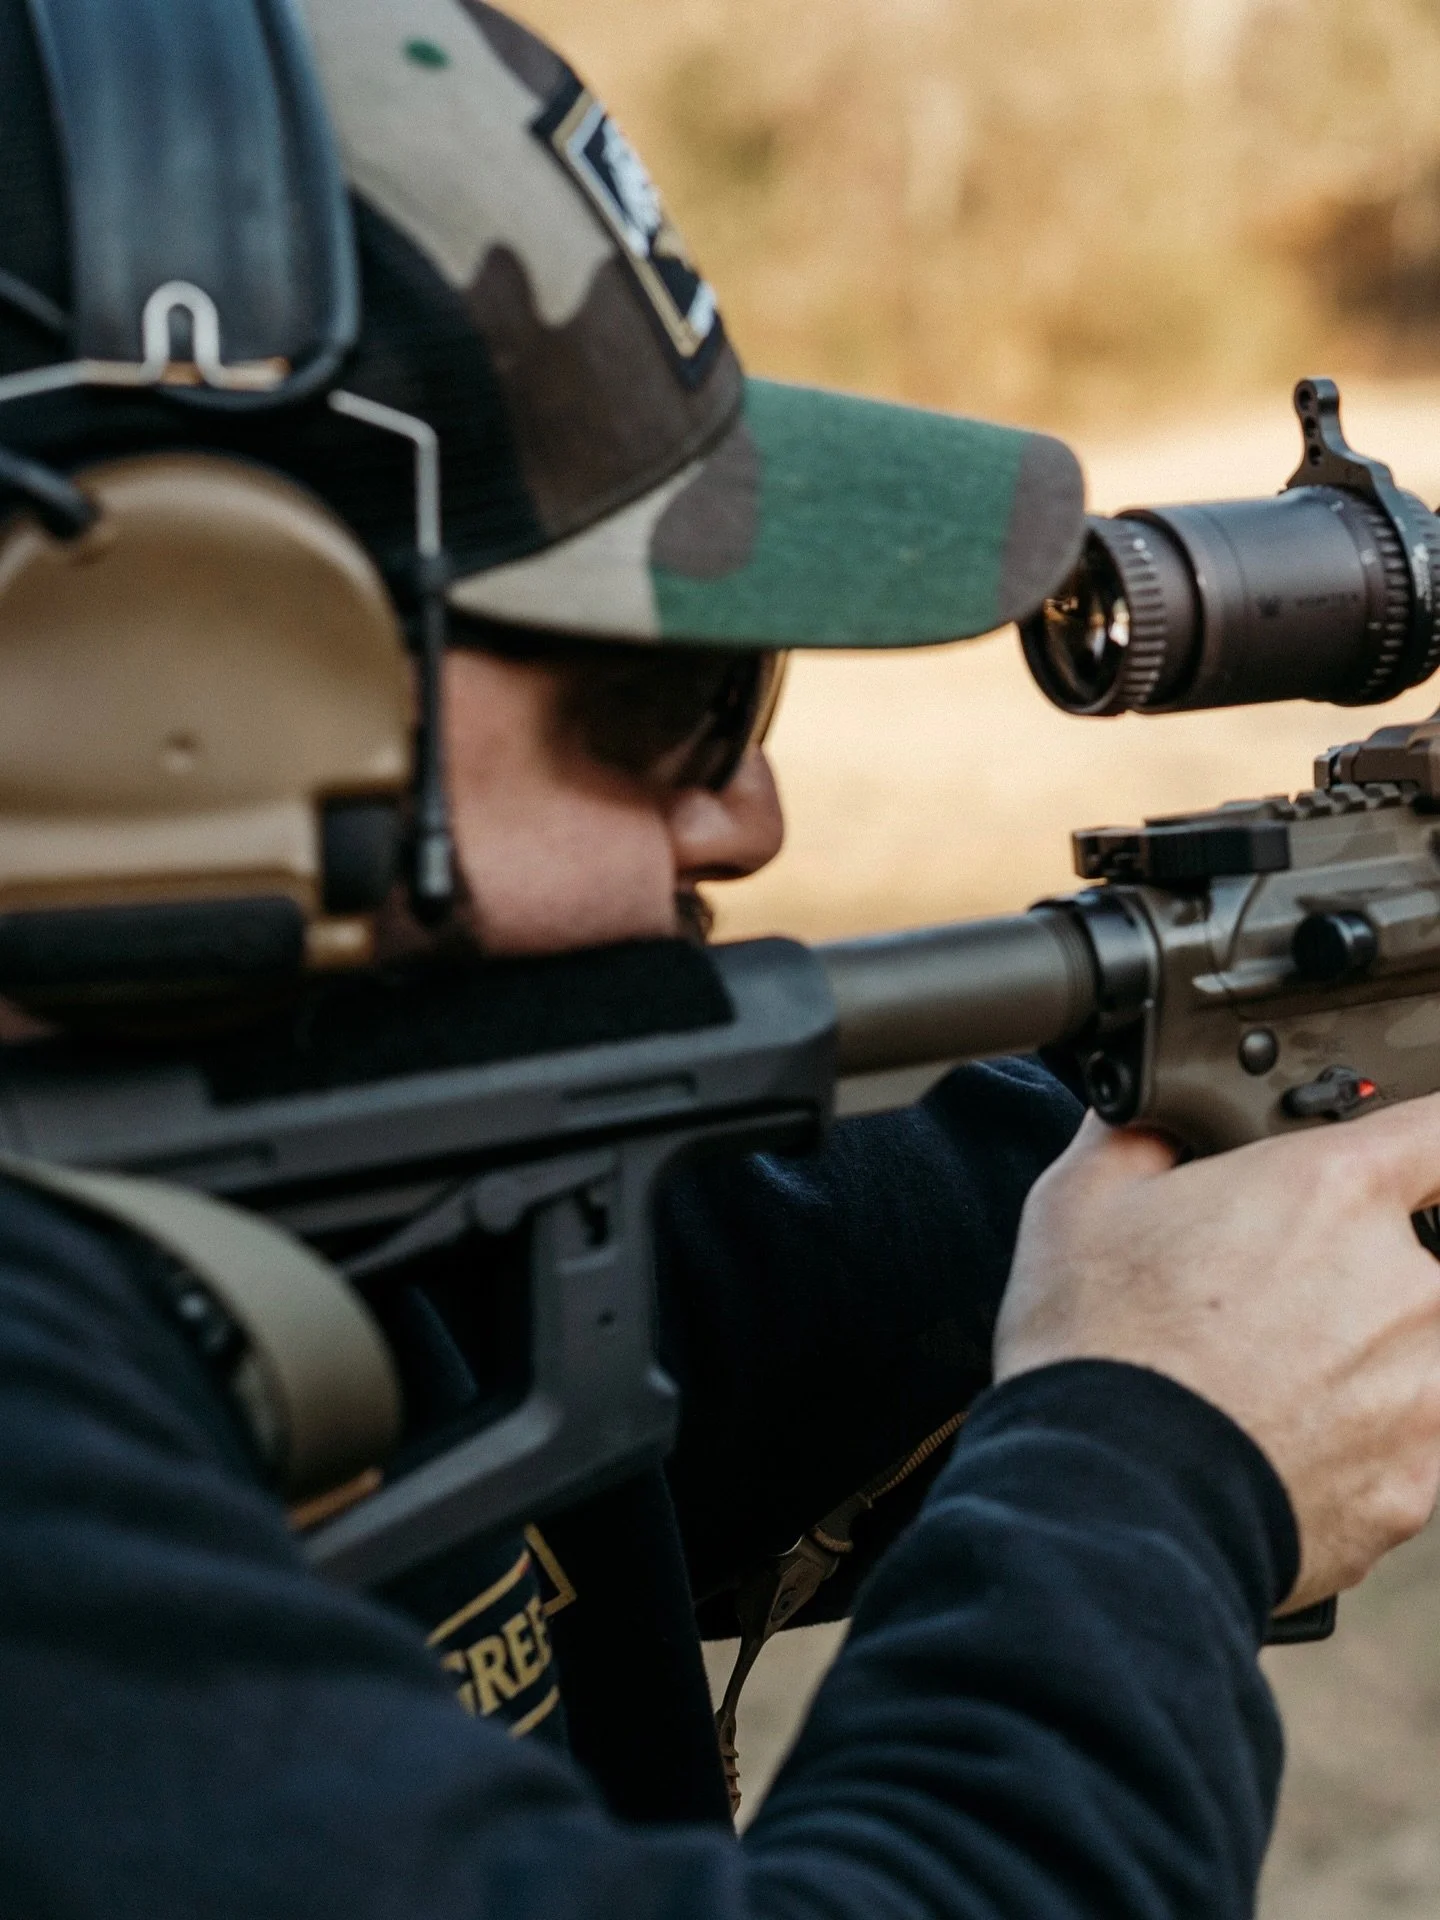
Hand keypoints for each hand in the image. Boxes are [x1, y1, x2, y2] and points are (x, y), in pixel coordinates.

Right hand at [994, 1103, 1439, 1608]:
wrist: (1108, 1505)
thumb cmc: (1095, 1347)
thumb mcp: (1078, 1197)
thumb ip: (1140, 1129)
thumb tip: (1148, 1103)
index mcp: (1334, 1191)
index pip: (1436, 1129)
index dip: (1421, 1137)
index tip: (1405, 1152)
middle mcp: (1406, 1284)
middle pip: (1426, 1251)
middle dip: (1362, 1267)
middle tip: (1272, 1297)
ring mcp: (1425, 1392)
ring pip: (1422, 1351)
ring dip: (1367, 1358)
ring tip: (1268, 1382)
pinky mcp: (1416, 1486)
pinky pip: (1407, 1444)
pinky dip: (1357, 1443)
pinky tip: (1276, 1445)